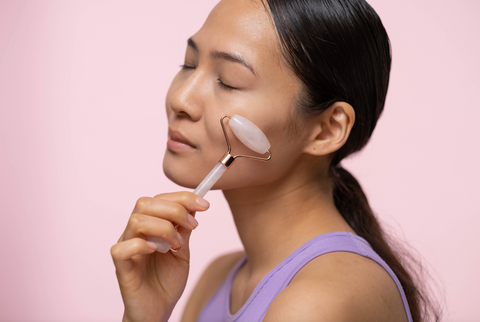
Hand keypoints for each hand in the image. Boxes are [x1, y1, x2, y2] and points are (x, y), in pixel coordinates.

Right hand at [111, 192, 209, 321]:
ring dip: (164, 229)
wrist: (159, 310)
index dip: (182, 197)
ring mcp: (126, 248)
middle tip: (192, 226)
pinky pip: (122, 249)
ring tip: (176, 245)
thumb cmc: (166, 280)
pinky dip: (142, 245)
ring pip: (136, 221)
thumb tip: (195, 204)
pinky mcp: (121, 268)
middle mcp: (134, 233)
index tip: (204, 204)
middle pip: (144, 203)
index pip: (158, 199)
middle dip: (174, 210)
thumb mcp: (183, 250)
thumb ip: (184, 228)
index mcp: (148, 226)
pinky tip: (158, 252)